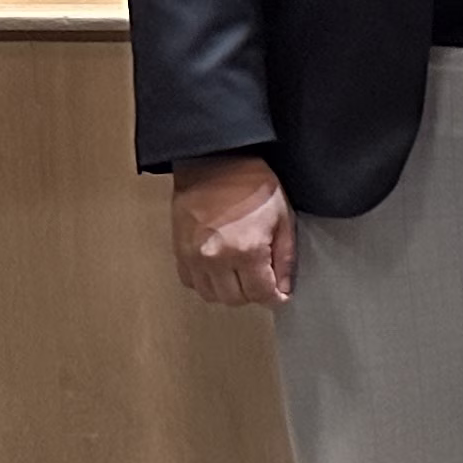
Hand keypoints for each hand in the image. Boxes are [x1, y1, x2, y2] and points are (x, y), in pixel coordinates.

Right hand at [171, 152, 292, 308]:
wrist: (215, 163)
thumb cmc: (254, 186)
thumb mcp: (283, 218)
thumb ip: (284, 258)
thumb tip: (283, 289)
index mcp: (246, 251)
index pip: (260, 294)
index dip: (274, 298)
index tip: (279, 295)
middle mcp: (216, 259)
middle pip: (234, 299)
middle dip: (252, 294)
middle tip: (261, 279)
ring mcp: (193, 257)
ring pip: (210, 295)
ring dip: (228, 291)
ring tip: (240, 274)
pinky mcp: (178, 251)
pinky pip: (191, 282)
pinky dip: (206, 282)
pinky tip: (219, 269)